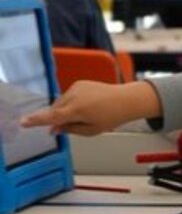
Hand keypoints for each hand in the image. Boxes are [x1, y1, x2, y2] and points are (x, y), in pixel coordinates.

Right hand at [20, 81, 160, 135]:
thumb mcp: (91, 130)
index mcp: (77, 110)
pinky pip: (67, 96)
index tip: (24, 122)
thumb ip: (70, 130)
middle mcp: (74, 96)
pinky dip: (71, 102)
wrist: (126, 100)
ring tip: (86, 113)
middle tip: (74, 125)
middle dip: (58, 119)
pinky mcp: (78, 83)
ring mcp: (76, 88)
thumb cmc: (112, 116)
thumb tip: (54, 129)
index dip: (36, 120)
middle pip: (55, 110)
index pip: (52, 117)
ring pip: (60, 103)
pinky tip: (86, 105)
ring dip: (65, 110)